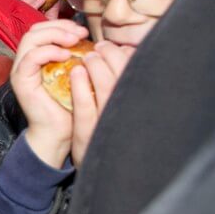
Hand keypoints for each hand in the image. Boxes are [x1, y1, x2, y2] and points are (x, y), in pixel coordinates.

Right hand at [9, 20, 88, 168]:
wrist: (59, 131)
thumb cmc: (72, 105)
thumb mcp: (78, 74)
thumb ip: (80, 55)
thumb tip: (98, 39)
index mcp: (38, 58)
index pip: (43, 29)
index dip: (62, 24)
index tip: (84, 31)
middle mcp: (25, 61)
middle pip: (35, 30)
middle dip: (59, 26)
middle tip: (80, 33)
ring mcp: (20, 70)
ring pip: (30, 38)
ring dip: (54, 35)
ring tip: (74, 41)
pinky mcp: (21, 80)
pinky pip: (30, 57)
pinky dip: (48, 52)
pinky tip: (66, 56)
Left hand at [70, 40, 133, 166]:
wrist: (98, 165)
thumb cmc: (110, 130)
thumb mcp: (122, 108)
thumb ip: (123, 84)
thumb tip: (126, 53)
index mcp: (138, 105)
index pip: (136, 73)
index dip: (124, 56)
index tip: (111, 47)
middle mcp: (128, 114)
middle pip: (125, 76)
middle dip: (111, 56)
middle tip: (97, 48)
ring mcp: (108, 124)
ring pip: (108, 88)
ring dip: (98, 67)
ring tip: (87, 56)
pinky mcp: (90, 133)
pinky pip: (87, 106)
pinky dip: (81, 87)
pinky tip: (75, 72)